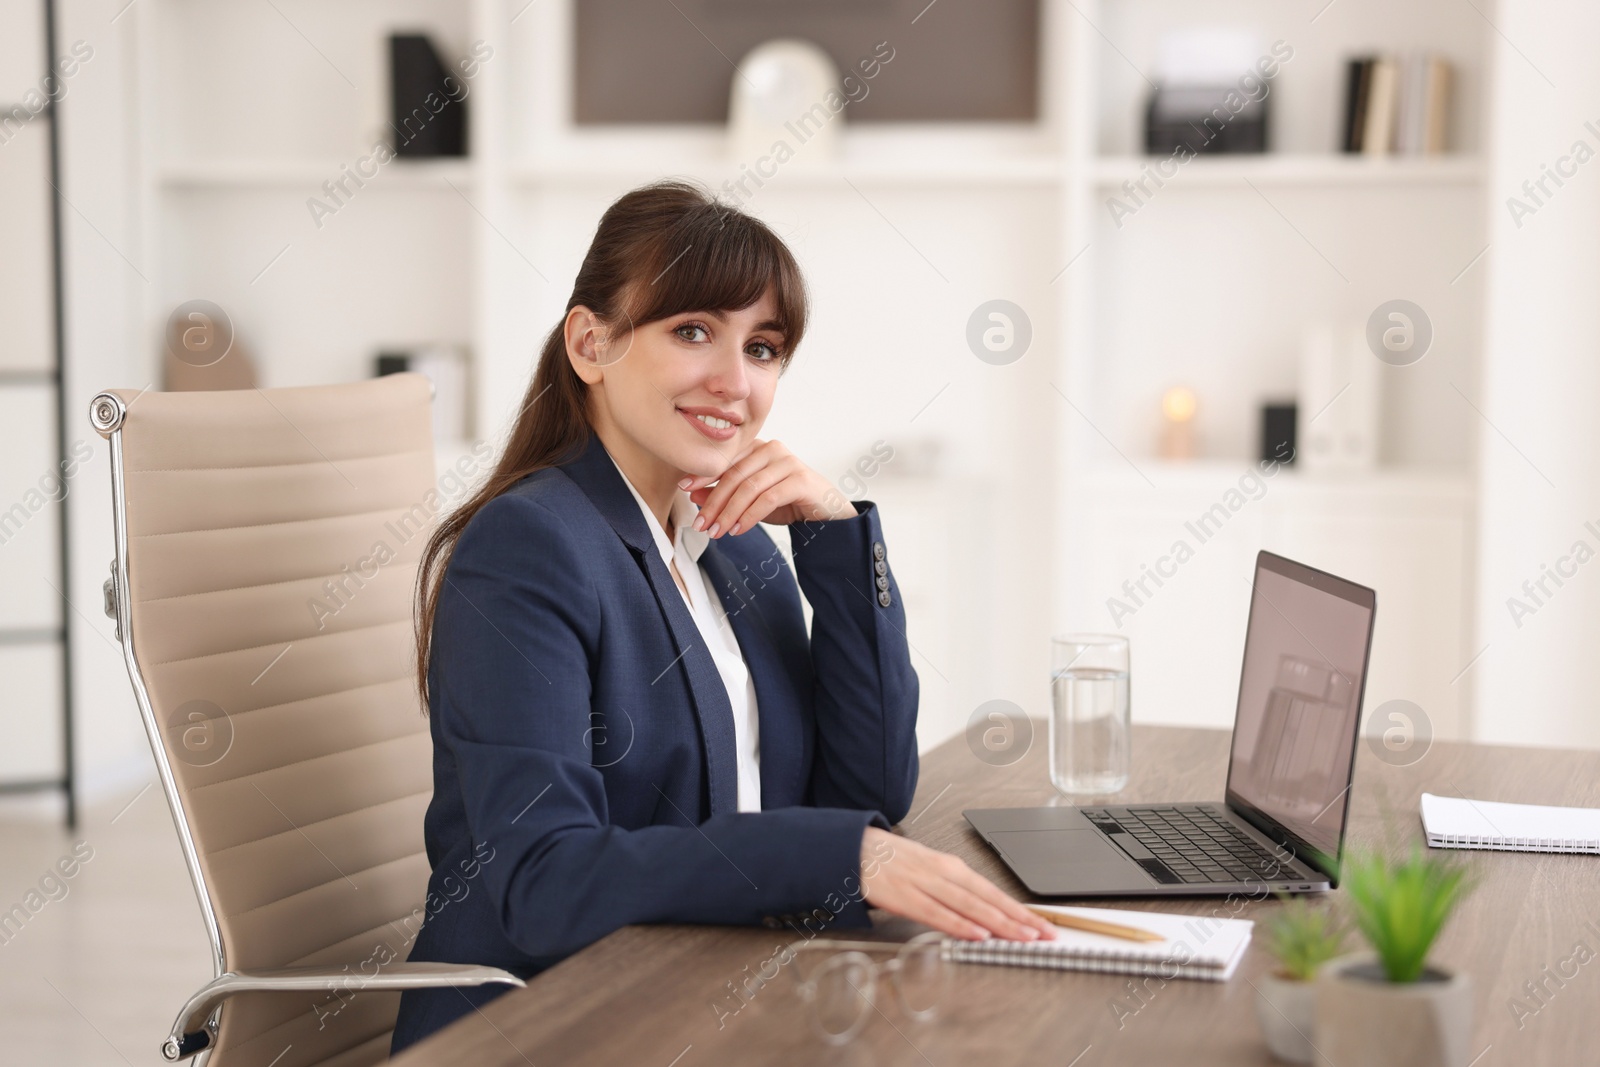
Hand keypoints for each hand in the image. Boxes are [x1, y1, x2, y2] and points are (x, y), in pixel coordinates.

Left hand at [682, 439, 855, 537]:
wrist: (828, 513)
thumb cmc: (789, 503)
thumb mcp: (750, 500)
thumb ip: (724, 493)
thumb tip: (692, 492)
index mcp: (758, 448)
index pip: (725, 459)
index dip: (703, 474)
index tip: (683, 489)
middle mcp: (772, 449)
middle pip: (734, 474)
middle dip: (714, 502)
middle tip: (701, 524)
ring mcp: (788, 462)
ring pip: (749, 487)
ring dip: (729, 513)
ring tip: (717, 532)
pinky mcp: (800, 479)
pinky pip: (768, 498)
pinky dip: (750, 516)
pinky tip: (739, 530)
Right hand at [857, 827, 1056, 941]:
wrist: (854, 848)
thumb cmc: (893, 861)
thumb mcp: (930, 870)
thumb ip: (955, 892)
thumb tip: (983, 915)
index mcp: (951, 866)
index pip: (993, 891)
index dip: (1020, 909)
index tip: (1042, 924)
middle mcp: (943, 873)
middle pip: (988, 899)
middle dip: (1019, 918)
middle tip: (1044, 934)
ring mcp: (924, 884)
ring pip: (969, 906)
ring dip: (998, 923)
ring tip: (1022, 937)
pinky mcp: (905, 897)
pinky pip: (937, 914)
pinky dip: (960, 924)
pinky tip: (978, 934)